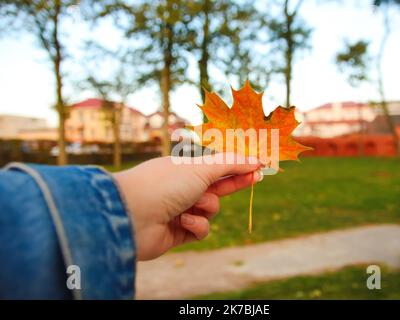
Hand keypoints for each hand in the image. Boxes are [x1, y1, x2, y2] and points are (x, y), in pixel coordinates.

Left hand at [113, 153, 262, 260]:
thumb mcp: (201, 168)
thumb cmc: (164, 183)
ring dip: (205, 207)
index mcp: (183, 169)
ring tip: (190, 206)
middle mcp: (181, 188)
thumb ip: (230, 164)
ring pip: (210, 210)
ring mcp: (179, 210)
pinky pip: (200, 229)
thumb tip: (255, 159)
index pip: (216, 167)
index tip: (258, 166)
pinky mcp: (178, 232)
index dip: (237, 166)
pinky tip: (181, 222)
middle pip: (217, 187)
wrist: (132, 214)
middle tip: (256, 178)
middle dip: (234, 184)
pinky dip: (195, 225)